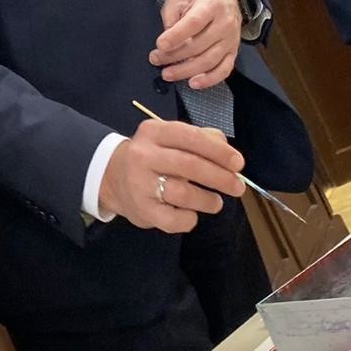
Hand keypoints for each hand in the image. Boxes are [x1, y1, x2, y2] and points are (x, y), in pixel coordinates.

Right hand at [98, 119, 244, 233]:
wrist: (112, 178)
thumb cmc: (152, 156)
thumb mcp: (170, 138)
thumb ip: (200, 138)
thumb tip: (228, 152)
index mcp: (153, 132)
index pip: (190, 137)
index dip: (218, 151)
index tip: (238, 164)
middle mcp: (143, 155)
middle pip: (189, 165)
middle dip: (220, 177)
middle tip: (237, 187)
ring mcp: (139, 183)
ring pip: (183, 193)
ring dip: (207, 200)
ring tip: (216, 202)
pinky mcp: (141, 210)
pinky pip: (174, 219)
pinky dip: (189, 219)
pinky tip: (192, 214)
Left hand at [150, 0, 240, 89]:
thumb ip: (170, 15)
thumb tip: (166, 40)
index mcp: (210, 5)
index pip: (194, 23)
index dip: (176, 36)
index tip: (160, 45)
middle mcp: (224, 23)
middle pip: (199, 45)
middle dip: (174, 56)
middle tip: (156, 59)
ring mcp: (230, 39)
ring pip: (209, 61)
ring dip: (186, 71)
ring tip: (168, 73)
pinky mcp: (233, 51)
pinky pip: (223, 70)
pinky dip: (209, 80)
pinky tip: (194, 83)